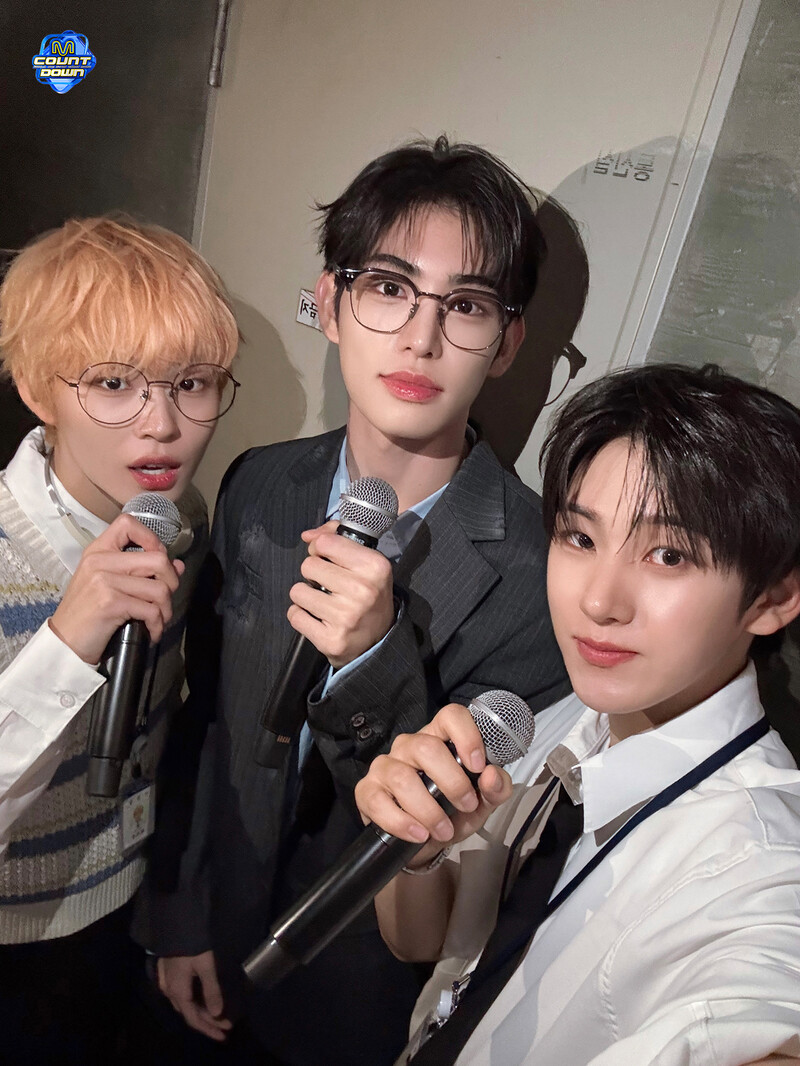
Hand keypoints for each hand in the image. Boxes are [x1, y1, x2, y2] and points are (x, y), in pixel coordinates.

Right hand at [49, 513, 184, 663]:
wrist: (65, 641)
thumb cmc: (88, 612)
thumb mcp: (110, 584)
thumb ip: (142, 571)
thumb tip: (178, 565)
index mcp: (98, 550)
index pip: (128, 523)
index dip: (151, 538)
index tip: (157, 559)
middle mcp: (100, 560)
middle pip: (158, 559)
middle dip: (171, 582)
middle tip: (165, 599)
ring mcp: (104, 580)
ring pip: (160, 588)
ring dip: (166, 609)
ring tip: (159, 619)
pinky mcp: (110, 602)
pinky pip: (151, 611)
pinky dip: (157, 625)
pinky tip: (152, 632)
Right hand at [157, 951, 231, 1041]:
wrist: (174, 924)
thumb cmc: (192, 944)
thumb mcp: (205, 966)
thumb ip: (211, 990)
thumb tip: (217, 1013)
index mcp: (178, 992)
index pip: (194, 1019)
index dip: (209, 1028)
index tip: (225, 1033)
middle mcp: (169, 991)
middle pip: (189, 1013)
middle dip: (207, 1022)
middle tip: (225, 1026)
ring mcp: (165, 982)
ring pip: (183, 1004)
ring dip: (200, 1012)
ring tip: (215, 1016)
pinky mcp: (166, 973)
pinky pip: (179, 995)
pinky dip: (192, 1002)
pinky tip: (200, 1000)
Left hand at [287, 520, 394, 667]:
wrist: (380, 639)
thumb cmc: (369, 595)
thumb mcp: (366, 562)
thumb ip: (337, 539)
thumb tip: (308, 535)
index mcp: (374, 566)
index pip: (326, 542)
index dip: (320, 548)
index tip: (327, 559)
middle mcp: (362, 590)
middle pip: (308, 565)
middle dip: (314, 574)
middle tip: (328, 584)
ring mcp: (346, 617)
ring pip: (298, 591)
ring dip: (306, 596)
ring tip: (323, 602)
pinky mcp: (331, 639)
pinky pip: (295, 615)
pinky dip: (301, 616)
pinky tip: (317, 618)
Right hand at [354, 703, 512, 866]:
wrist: (425, 845)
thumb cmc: (453, 812)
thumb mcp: (482, 804)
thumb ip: (495, 788)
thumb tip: (492, 775)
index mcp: (440, 738)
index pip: (451, 716)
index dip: (466, 735)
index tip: (478, 765)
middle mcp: (410, 745)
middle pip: (427, 748)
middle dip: (453, 782)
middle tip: (467, 806)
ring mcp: (385, 766)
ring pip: (403, 778)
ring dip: (429, 810)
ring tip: (444, 831)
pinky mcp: (366, 790)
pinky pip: (378, 802)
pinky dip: (401, 822)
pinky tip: (419, 834)